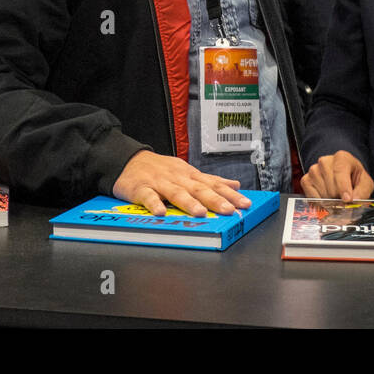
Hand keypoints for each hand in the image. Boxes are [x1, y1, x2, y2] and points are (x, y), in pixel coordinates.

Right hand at [112, 150, 251, 217]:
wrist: (129, 160)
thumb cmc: (160, 169)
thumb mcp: (187, 171)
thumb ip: (210, 180)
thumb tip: (234, 185)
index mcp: (190, 175)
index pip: (214, 184)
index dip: (230, 194)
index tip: (244, 203)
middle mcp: (178, 178)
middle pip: (198, 189)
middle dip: (215, 200)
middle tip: (229, 210)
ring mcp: (160, 183)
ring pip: (176, 192)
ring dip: (189, 202)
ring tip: (200, 213)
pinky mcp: (141, 188)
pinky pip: (148, 197)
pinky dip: (154, 204)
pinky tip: (160, 213)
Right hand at [300, 150, 373, 200]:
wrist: (343, 176)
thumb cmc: (354, 179)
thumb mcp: (365, 183)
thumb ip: (363, 191)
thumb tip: (353, 200)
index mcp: (342, 157)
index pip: (340, 172)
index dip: (344, 188)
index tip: (347, 199)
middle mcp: (325, 161)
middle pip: (332, 188)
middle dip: (339, 198)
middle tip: (345, 200)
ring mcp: (313, 170)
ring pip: (323, 194)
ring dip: (331, 201)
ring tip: (336, 196)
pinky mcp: (305, 180)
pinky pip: (312, 197)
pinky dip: (321, 203)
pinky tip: (327, 198)